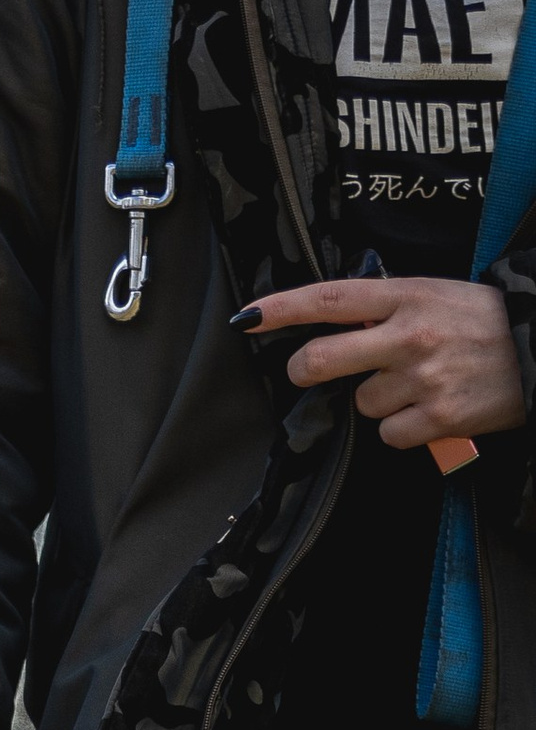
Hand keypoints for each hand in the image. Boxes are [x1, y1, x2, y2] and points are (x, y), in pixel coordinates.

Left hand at [239, 277, 524, 455]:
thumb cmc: (483, 321)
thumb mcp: (436, 294)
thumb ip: (386, 308)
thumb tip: (334, 327)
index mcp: (408, 295)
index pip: (330, 299)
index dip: (281, 309)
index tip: (246, 318)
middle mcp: (410, 335)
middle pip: (322, 360)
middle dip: (305, 370)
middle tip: (310, 371)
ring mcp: (423, 378)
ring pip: (361, 403)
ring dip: (379, 400)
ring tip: (419, 384)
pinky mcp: (438, 417)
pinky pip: (389, 434)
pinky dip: (404, 429)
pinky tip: (432, 410)